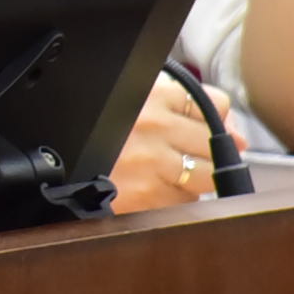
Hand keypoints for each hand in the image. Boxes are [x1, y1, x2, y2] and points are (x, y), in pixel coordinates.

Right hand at [107, 74, 242, 213]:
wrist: (55, 177)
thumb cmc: (96, 138)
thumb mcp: (130, 103)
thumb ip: (184, 107)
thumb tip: (239, 136)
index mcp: (149, 92)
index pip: (214, 103)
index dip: (210, 119)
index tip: (195, 129)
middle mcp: (152, 124)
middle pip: (216, 141)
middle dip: (203, 152)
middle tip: (175, 155)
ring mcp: (151, 162)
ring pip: (209, 174)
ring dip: (193, 178)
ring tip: (162, 174)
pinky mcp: (148, 196)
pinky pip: (187, 201)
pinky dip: (174, 199)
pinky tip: (148, 190)